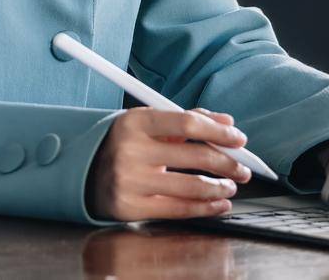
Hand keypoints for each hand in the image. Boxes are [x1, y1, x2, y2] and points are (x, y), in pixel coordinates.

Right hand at [85, 107, 252, 222]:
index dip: (219, 131)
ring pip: (191, 186)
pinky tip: (218, 204)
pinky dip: (206, 208)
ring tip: (231, 186)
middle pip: (196, 155)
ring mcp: (129, 180)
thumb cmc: (126, 145)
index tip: (239, 139)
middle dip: (228, 163)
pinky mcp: (131, 207)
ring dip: (220, 187)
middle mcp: (130, 150)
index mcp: (136, 122)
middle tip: (243, 168)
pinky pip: (179, 210)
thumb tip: (226, 120)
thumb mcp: (149, 124)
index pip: (187, 122)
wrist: (85, 173)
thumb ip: (187, 119)